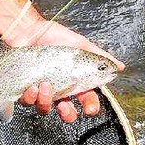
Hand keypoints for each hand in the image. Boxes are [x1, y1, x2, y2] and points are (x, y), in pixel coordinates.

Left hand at [0, 8, 124, 124]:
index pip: (87, 99)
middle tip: (65, 108)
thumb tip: (119, 66)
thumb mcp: (80, 45)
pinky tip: (32, 87)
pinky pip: (28, 102)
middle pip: (66, 112)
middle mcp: (59, 89)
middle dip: (67, 115)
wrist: (29, 30)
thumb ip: (99, 56)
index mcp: (74, 81)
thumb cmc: (54, 37)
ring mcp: (42, 91)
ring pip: (45, 109)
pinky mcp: (25, 89)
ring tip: (45, 86)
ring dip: (46, 101)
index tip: (90, 109)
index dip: (90, 107)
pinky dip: (30, 97)